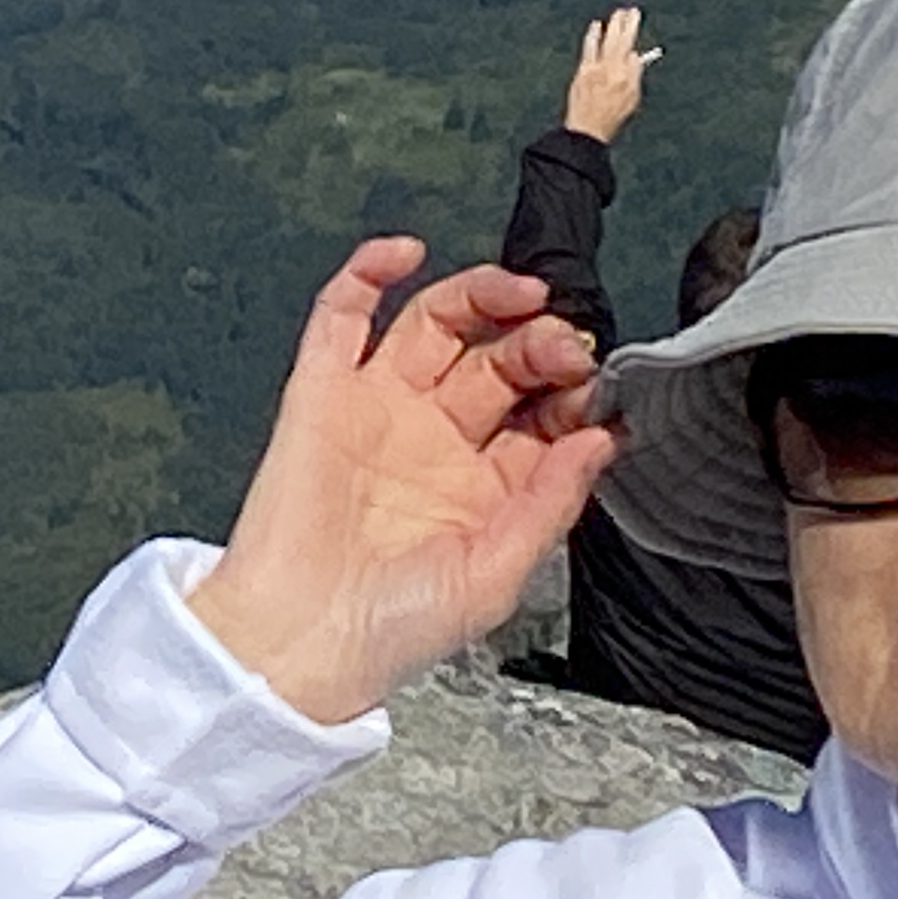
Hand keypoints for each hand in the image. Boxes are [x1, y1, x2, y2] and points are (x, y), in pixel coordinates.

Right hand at [186, 240, 618, 723]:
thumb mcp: (497, 575)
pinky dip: (367, 275)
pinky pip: (340, 318)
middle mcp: (434, 439)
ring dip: (478, 295)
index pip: (542, 413)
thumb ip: (550, 502)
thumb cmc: (390, 629)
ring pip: (434, 324)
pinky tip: (403, 255)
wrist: (297, 643)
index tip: (595, 387)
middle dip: (538, 343)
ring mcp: (377, 410)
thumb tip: (600, 438)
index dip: (572, 391)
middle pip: (497, 360)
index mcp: (483, 486)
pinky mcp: (320, 393)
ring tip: (517, 292)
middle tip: (561, 342)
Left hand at [562, 6, 659, 141]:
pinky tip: (596, 25)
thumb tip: (635, 56)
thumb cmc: (611, 117)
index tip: (635, 17)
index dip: (633, 29)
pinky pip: (589, 48)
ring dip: (612, 25)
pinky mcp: (583, 72)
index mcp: (627, 77)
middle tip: (629, 10)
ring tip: (617, 13)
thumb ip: (634, 76)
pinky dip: (593, 35)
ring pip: (606, 41)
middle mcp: (613, 71)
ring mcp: (596, 70)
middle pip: (621, 41)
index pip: (632, 47)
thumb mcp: (632, 99)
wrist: (588, 129)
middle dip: (625, 24)